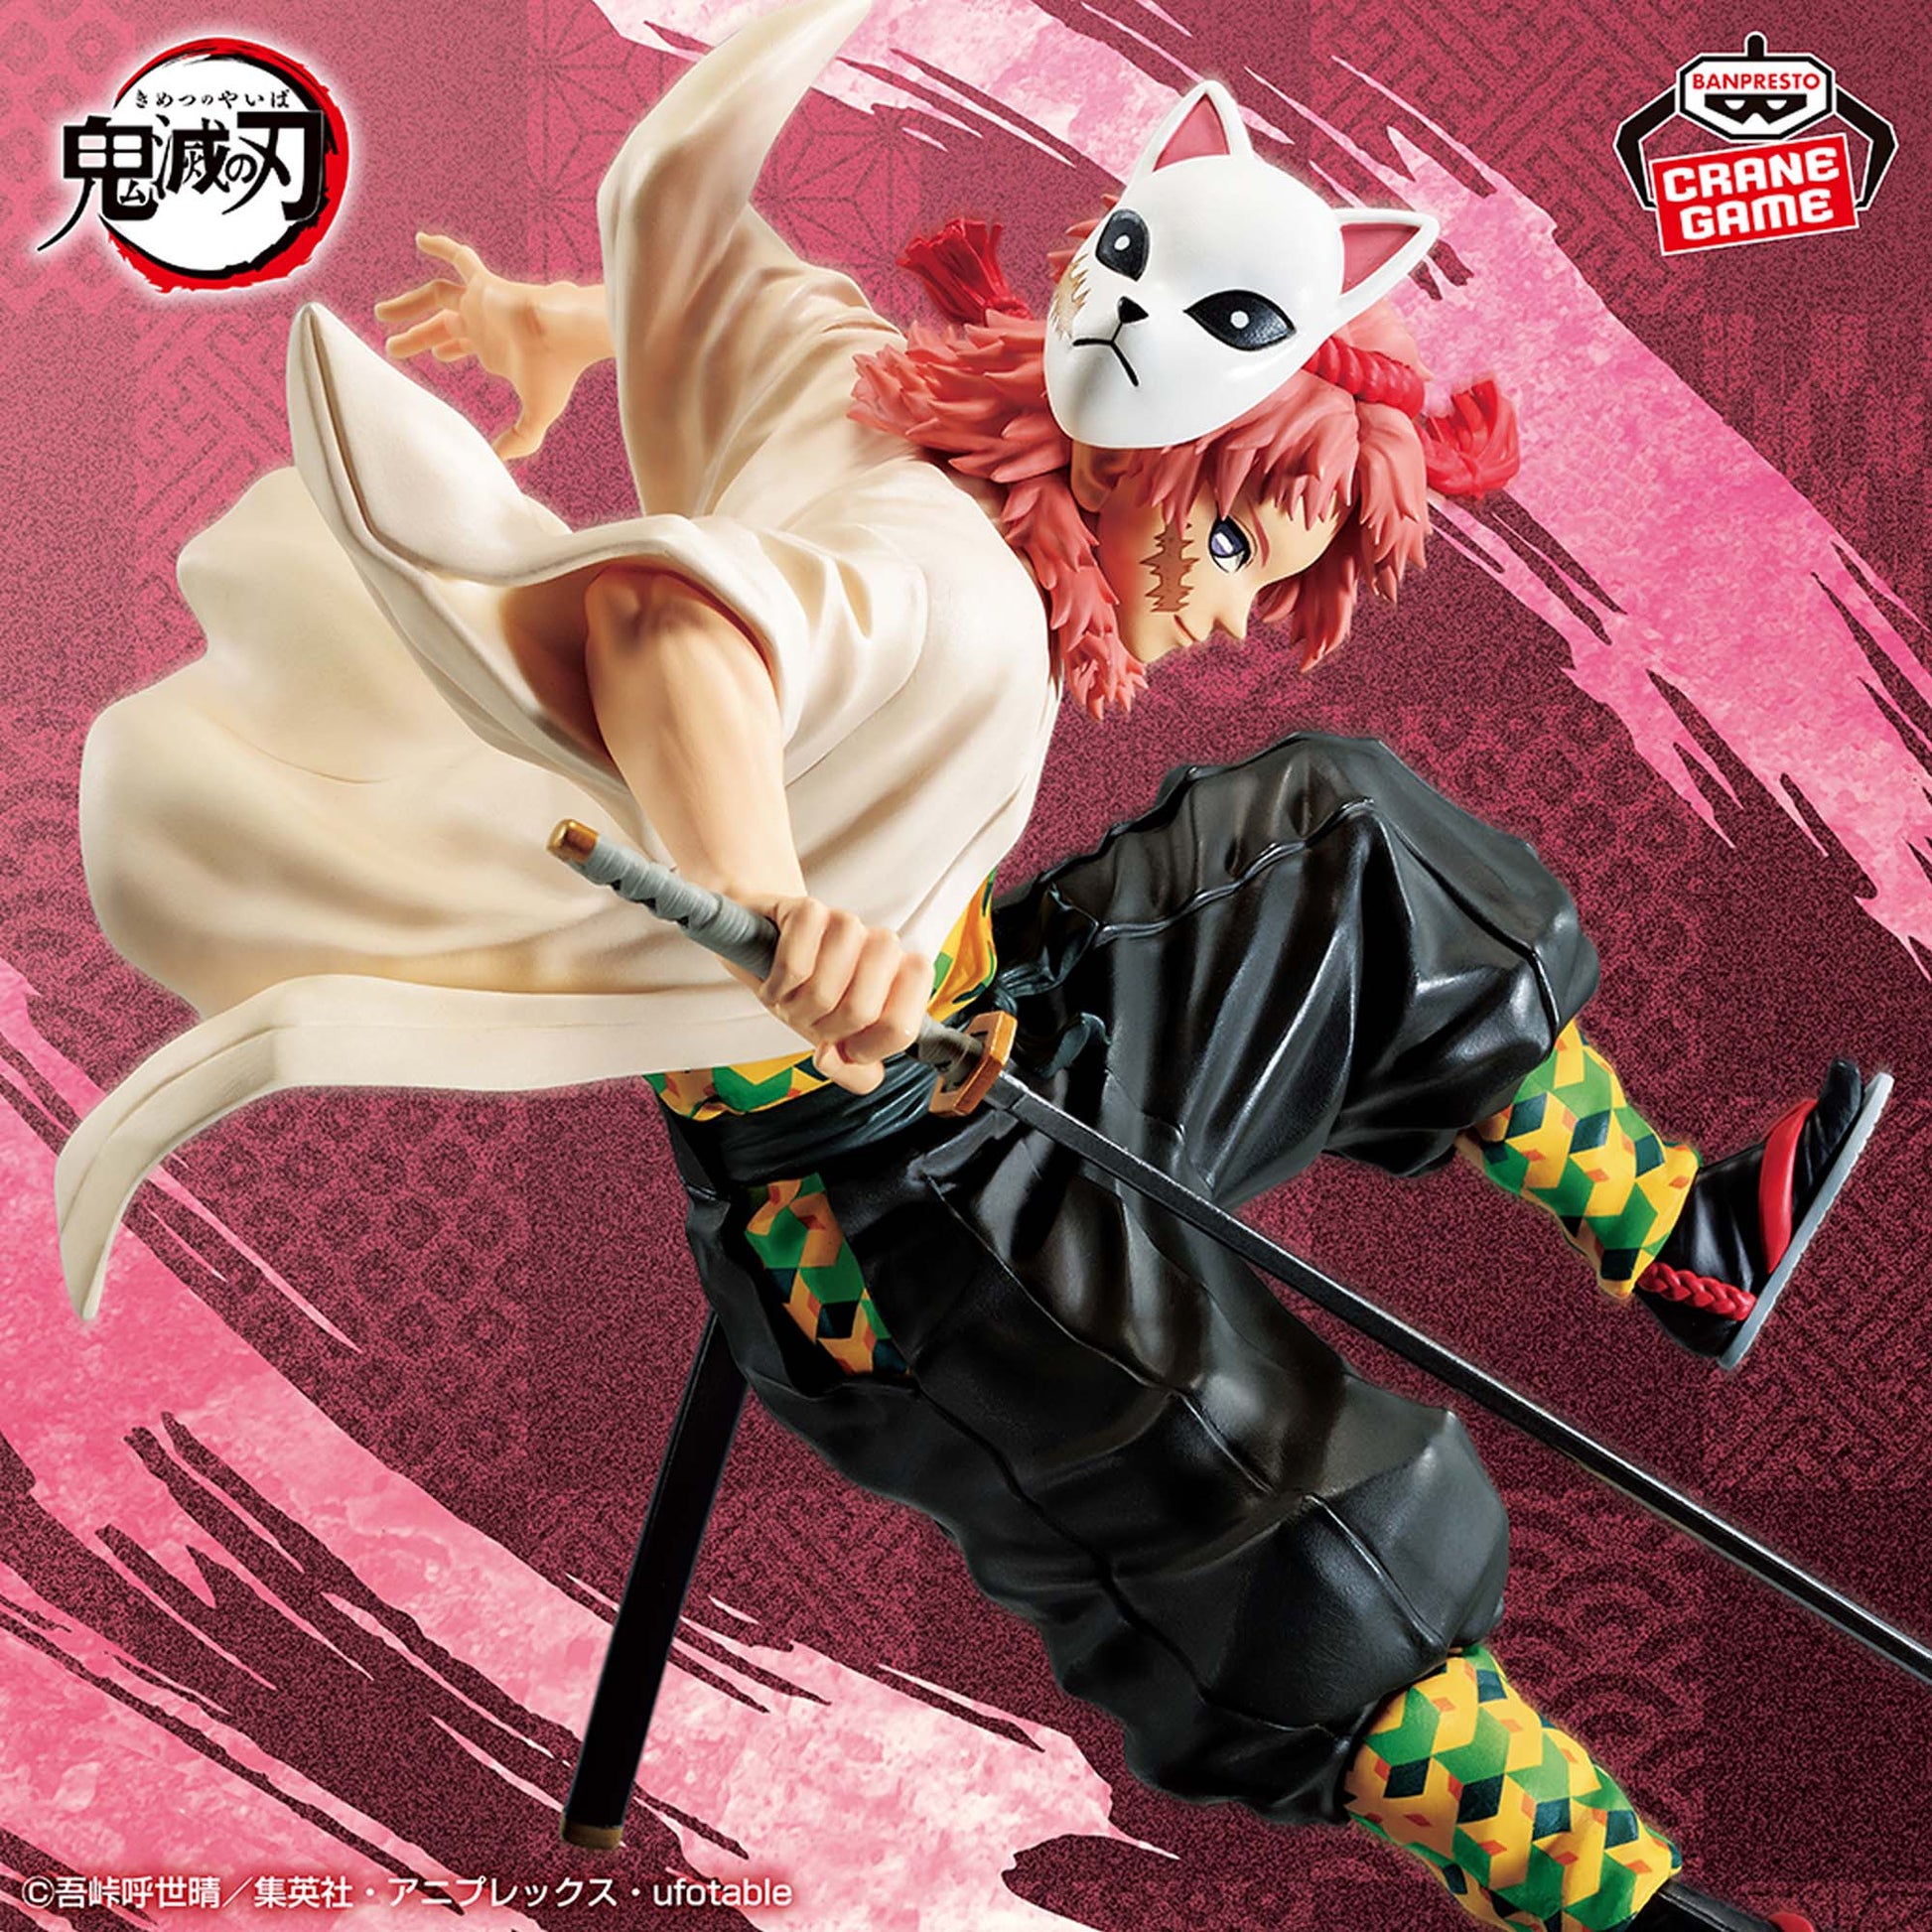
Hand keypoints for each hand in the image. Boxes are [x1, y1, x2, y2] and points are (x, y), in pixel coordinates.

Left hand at [373, 233, 597, 460]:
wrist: (565, 337)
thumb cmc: (555, 373)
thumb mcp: (535, 415)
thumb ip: (520, 438)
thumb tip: (502, 461)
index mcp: (495, 350)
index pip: (465, 347)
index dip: (448, 350)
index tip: (437, 357)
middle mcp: (484, 324)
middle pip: (442, 327)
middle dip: (418, 337)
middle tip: (393, 347)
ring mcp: (481, 302)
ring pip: (436, 297)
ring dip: (408, 304)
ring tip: (380, 313)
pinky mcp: (483, 284)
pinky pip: (460, 259)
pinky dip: (441, 247)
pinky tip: (419, 239)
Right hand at [739, 898, 931, 1096]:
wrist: (764, 946)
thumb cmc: (809, 992)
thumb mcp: (835, 1039)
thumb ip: (857, 1073)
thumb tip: (837, 1059)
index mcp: (903, 978)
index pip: (904, 1026)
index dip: (871, 1048)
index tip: (848, 1048)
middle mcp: (882, 947)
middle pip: (861, 1011)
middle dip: (824, 1029)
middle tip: (810, 1019)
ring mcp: (847, 924)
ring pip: (826, 988)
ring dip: (797, 1008)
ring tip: (791, 1001)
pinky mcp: (808, 908)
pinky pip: (795, 962)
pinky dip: (777, 985)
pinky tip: (775, 983)